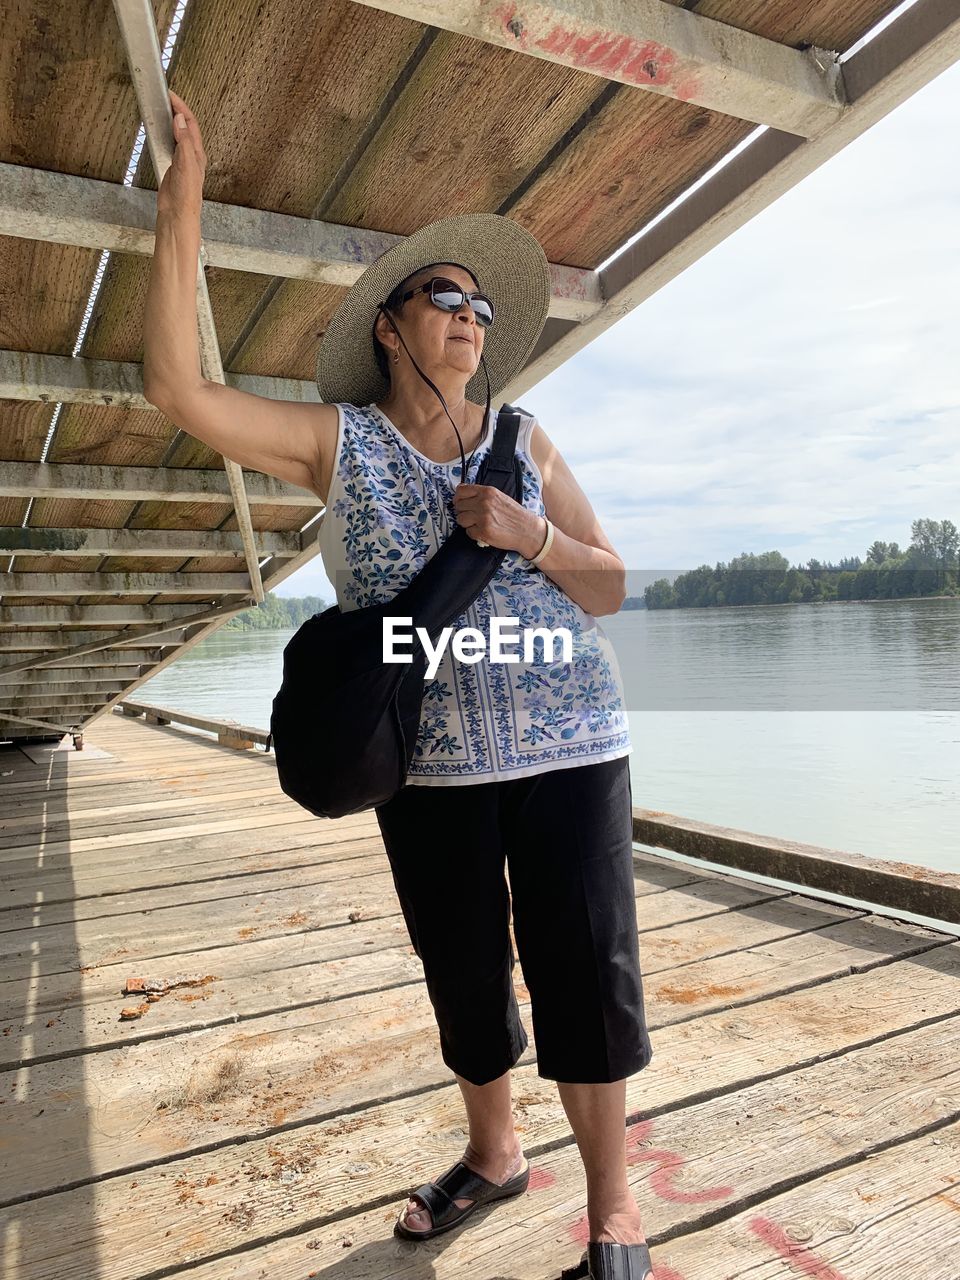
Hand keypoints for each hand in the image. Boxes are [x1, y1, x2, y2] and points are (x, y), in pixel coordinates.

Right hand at [157, 89, 207, 218]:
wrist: (178, 213)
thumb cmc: (186, 194)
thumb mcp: (186, 164)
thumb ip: (183, 141)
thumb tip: (180, 119)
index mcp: (197, 152)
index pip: (190, 122)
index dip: (181, 106)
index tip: (170, 94)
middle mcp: (191, 154)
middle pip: (185, 126)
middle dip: (177, 109)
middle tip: (165, 97)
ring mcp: (182, 160)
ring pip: (178, 134)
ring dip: (171, 120)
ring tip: (162, 108)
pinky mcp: (173, 166)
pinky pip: (170, 144)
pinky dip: (165, 133)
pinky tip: (159, 131)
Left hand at [453, 483, 545, 557]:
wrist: (527, 530)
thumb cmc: (514, 515)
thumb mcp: (499, 497)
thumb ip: (482, 495)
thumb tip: (463, 497)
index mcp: (487, 492)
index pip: (461, 490)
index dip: (458, 498)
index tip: (460, 503)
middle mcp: (484, 503)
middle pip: (458, 506)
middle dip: (463, 512)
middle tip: (472, 516)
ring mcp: (483, 517)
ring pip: (460, 519)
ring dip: (467, 523)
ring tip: (478, 524)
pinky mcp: (483, 531)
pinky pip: (468, 532)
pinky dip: (474, 533)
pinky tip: (483, 531)